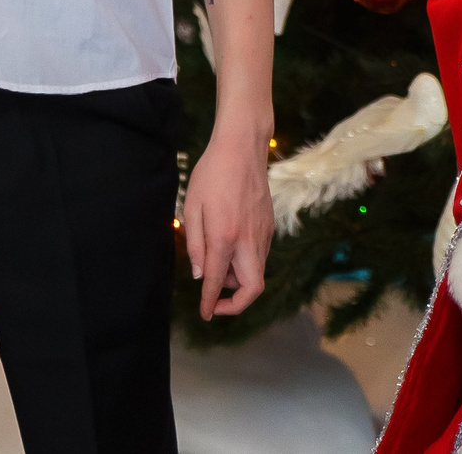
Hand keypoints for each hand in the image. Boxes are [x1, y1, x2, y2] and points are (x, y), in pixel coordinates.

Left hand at [183, 123, 273, 318]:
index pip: (216, 281)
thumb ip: (195, 244)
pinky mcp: (269, 225)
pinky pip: (260, 256)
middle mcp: (249, 240)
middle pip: (252, 289)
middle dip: (234, 302)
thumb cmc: (212, 173)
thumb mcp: (192, 207)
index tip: (204, 314)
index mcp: (225, 237)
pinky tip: (229, 246)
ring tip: (216, 261)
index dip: (209, 302)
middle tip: (215, 298)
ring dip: (238, 280)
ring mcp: (263, 233)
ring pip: (257, 273)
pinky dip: (245, 263)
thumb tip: (199, 274)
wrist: (242, 147)